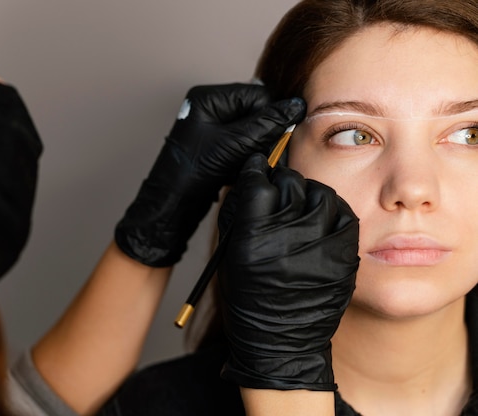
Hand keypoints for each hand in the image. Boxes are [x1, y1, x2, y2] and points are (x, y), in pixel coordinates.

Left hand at [115, 84, 305, 266]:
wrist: (173, 203)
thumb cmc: (194, 171)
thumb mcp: (236, 144)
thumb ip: (268, 123)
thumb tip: (296, 105)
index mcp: (208, 98)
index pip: (256, 94)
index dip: (270, 115)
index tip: (278, 136)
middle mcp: (208, 107)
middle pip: (254, 111)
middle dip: (261, 133)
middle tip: (259, 152)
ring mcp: (210, 127)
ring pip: (250, 129)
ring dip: (255, 146)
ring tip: (244, 162)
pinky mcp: (214, 145)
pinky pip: (241, 143)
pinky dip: (246, 154)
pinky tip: (237, 168)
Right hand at [218, 153, 358, 389]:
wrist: (280, 341)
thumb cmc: (249, 297)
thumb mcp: (231, 253)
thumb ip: (241, 212)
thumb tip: (255, 176)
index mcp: (253, 240)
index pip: (258, 183)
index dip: (256, 172)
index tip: (257, 169)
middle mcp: (287, 241)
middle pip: (291, 184)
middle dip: (283, 182)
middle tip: (279, 190)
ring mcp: (321, 249)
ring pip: (322, 194)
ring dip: (309, 194)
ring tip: (301, 205)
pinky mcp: (343, 258)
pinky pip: (345, 216)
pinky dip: (333, 211)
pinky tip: (322, 219)